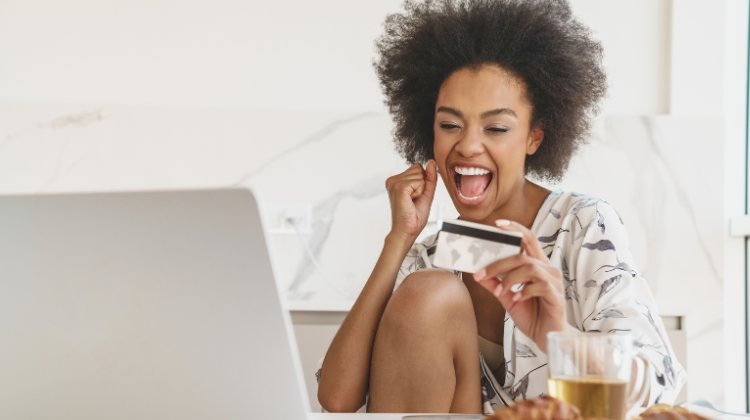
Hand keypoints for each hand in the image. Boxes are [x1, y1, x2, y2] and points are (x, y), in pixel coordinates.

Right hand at [384, 160, 436, 239]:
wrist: (407, 230)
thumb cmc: (414, 216)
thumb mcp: (426, 193)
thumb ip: (429, 177)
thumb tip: (431, 162)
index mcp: (396, 180)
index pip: (417, 167)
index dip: (422, 183)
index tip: (415, 196)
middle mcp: (393, 180)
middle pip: (419, 169)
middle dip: (422, 185)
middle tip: (414, 200)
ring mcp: (395, 183)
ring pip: (420, 174)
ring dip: (421, 190)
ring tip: (412, 201)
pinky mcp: (399, 187)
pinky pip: (419, 181)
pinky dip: (420, 192)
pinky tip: (411, 201)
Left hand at [473, 219, 566, 352]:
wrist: (547, 337)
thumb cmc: (531, 315)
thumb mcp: (507, 298)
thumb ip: (495, 284)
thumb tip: (478, 274)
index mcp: (537, 265)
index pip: (528, 239)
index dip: (515, 228)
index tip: (497, 224)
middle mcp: (548, 270)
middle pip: (523, 255)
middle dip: (499, 263)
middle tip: (481, 274)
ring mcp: (554, 282)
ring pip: (530, 268)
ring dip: (510, 278)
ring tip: (501, 292)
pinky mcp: (557, 296)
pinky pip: (540, 286)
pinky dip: (524, 291)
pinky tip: (516, 299)